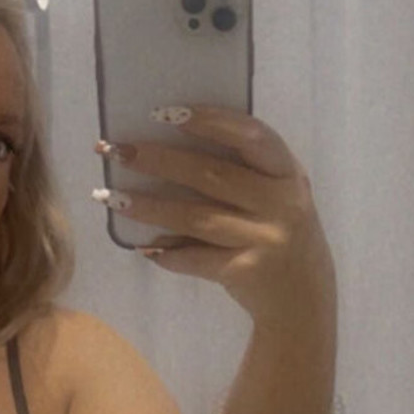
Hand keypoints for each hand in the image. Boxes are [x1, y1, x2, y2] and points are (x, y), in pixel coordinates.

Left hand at [95, 105, 336, 330]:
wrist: (303, 299)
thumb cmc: (281, 234)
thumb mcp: (279, 196)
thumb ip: (245, 172)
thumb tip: (168, 149)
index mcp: (288, 174)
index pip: (251, 136)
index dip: (210, 121)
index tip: (164, 113)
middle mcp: (281, 204)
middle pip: (211, 175)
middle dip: (159, 160)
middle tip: (117, 150)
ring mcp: (265, 240)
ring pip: (196, 217)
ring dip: (149, 207)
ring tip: (110, 198)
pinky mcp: (246, 272)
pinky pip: (197, 259)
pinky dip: (168, 253)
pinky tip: (143, 247)